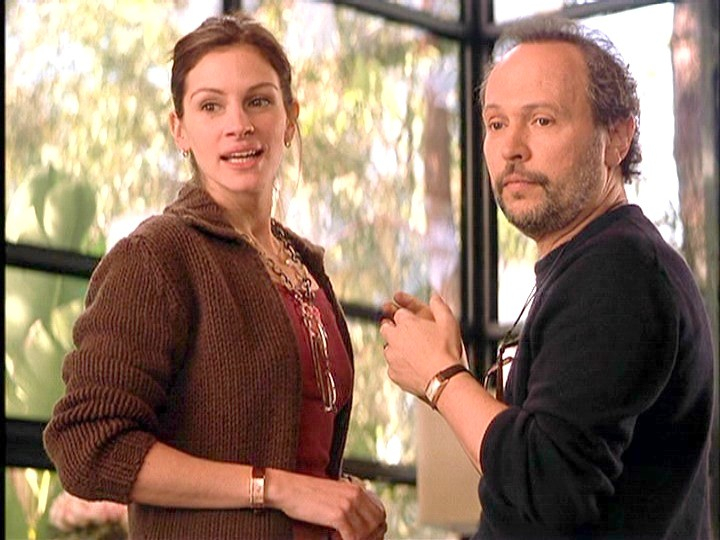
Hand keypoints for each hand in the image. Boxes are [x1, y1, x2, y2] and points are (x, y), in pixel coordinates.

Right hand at [270, 470, 386, 539]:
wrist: (286, 489)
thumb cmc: (305, 495)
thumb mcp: (333, 496)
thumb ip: (348, 505)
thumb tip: (359, 524)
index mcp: (356, 488)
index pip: (380, 513)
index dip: (377, 529)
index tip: (369, 538)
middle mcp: (356, 494)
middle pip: (377, 523)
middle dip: (371, 537)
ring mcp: (348, 504)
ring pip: (366, 533)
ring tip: (340, 539)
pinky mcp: (338, 515)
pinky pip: (353, 537)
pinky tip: (333, 539)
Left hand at [379, 293, 464, 398]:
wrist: (443, 378)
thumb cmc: (446, 351)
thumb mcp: (448, 322)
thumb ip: (439, 306)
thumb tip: (435, 298)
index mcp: (407, 323)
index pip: (398, 313)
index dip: (404, 316)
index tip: (409, 320)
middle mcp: (395, 337)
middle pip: (385, 327)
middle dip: (392, 328)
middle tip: (403, 333)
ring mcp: (392, 356)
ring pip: (387, 348)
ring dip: (395, 347)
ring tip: (410, 353)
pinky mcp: (392, 372)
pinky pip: (392, 366)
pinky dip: (399, 365)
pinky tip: (412, 367)